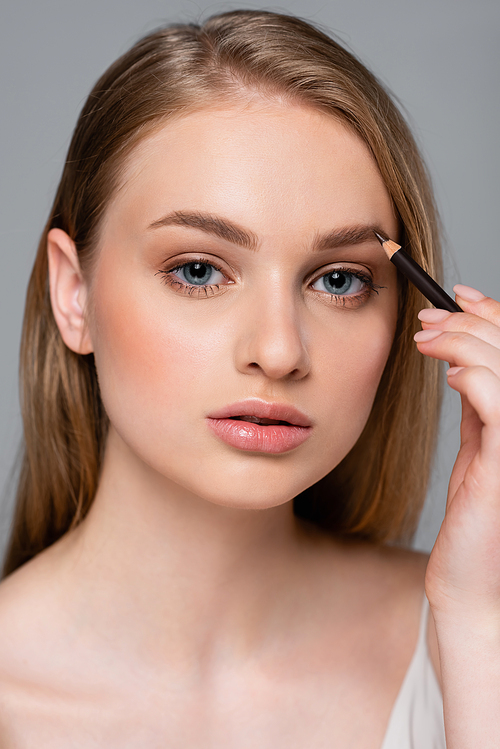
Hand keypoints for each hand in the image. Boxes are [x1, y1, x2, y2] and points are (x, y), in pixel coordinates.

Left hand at [414, 284, 499, 627]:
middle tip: (427, 316)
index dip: (493, 314)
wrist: (472, 583)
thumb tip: (463, 361)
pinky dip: (477, 378)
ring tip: (424, 337)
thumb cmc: (476, 522)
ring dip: (464, 341)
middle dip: (471, 321)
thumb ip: (481, 406)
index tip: (456, 295)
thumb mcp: (482, 449)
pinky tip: (450, 372)